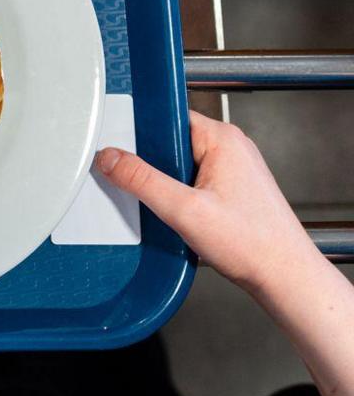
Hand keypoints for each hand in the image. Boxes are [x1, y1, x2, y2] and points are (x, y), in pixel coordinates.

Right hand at [97, 110, 315, 293]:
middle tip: (151, 192)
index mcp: (222, 139)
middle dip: (152, 167)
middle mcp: (230, 148)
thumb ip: (141, 180)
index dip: (139, 134)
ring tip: (174, 209)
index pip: (166, 118)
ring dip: (166, 186)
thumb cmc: (254, 244)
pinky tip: (184, 217)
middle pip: (169, 142)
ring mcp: (232, 169)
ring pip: (178, 165)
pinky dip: (179, 198)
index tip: (122, 153)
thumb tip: (111, 158)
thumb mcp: (183, 210)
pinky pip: (190, 182)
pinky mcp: (231, 189)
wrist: (284, 277)